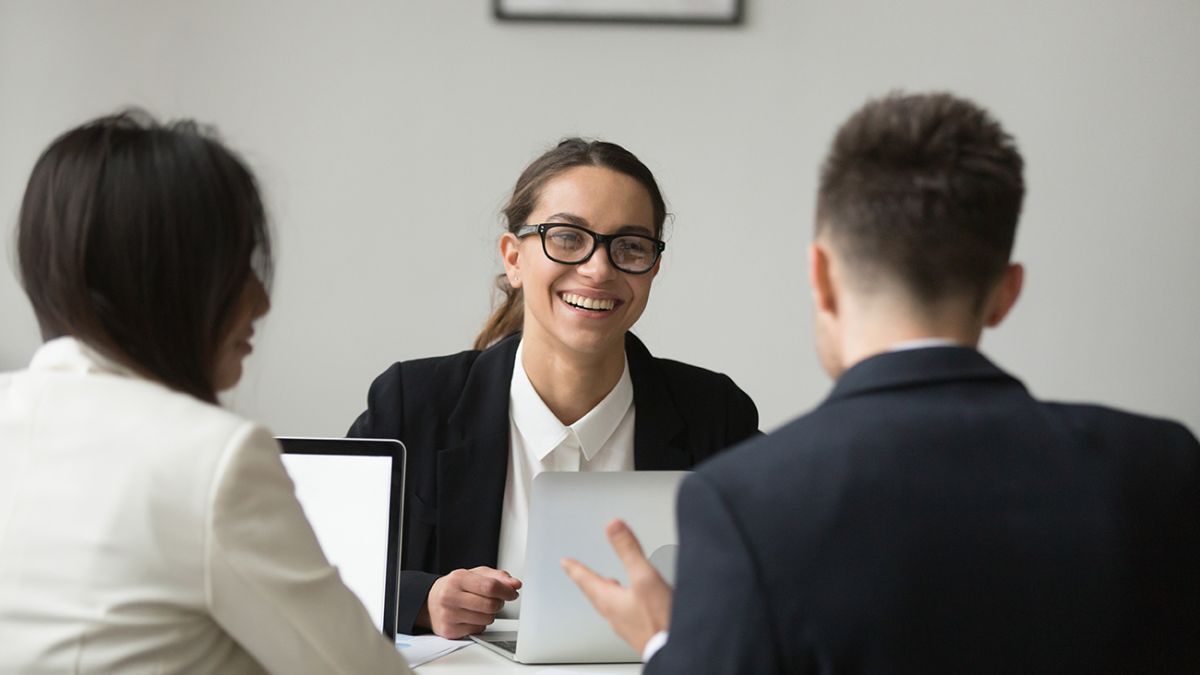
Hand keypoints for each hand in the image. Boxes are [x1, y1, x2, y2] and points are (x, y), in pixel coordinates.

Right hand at [419, 566, 521, 637]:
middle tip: (495, 600)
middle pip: (490, 605)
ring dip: (490, 615)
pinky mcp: (449, 631)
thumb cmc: (456, 587)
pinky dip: (480, 624)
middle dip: (499, 603)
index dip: (506, 591)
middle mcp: (450, 596)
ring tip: (480, 608)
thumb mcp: (475, 574)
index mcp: (458, 578)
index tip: (512, 593)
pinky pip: (478, 630)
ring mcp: (448, 615)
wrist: (430, 602)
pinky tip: (471, 617)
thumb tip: (515, 584)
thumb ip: (497, 577)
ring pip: (487, 619)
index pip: (490, 586)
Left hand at [561, 519, 671, 653]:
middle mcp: (614, 615)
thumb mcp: (643, 577)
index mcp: (609, 600)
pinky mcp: (640, 631)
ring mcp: (627, 625)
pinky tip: (633, 603)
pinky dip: (622, 602)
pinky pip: (624, 613)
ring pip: (610, 604)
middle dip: (588, 580)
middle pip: (595, 593)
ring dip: (606, 591)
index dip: (575, 568)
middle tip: (579, 574)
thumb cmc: (658, 620)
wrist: (674, 647)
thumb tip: (613, 526)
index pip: (586, 579)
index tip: (565, 562)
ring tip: (606, 584)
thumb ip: (628, 550)